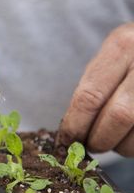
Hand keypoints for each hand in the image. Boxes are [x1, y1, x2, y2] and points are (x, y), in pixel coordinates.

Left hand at [58, 23, 133, 156]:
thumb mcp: (115, 53)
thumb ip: (95, 84)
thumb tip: (73, 128)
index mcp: (122, 46)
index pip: (90, 96)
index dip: (75, 125)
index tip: (66, 139)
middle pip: (117, 116)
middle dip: (98, 139)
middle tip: (89, 145)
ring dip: (120, 146)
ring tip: (112, 141)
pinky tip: (130, 138)